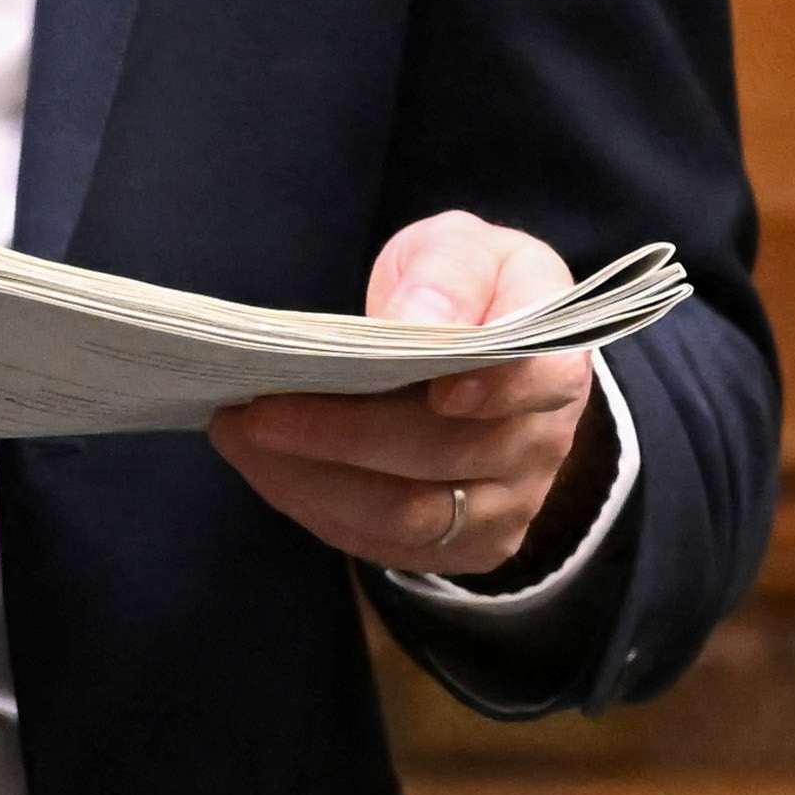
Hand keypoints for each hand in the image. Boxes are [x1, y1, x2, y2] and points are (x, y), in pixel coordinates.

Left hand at [207, 210, 604, 584]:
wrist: (475, 347)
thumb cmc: (462, 290)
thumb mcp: (461, 249)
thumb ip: (448, 274)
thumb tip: (424, 320)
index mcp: (553, 359)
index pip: (537, 384)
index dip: (491, 391)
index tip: (432, 388)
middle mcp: (541, 443)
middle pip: (446, 455)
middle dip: (343, 435)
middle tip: (259, 408)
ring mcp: (506, 503)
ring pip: (408, 516)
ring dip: (312, 480)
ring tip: (241, 435)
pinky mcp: (463, 544)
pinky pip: (383, 545)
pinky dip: (313, 505)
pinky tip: (265, 464)